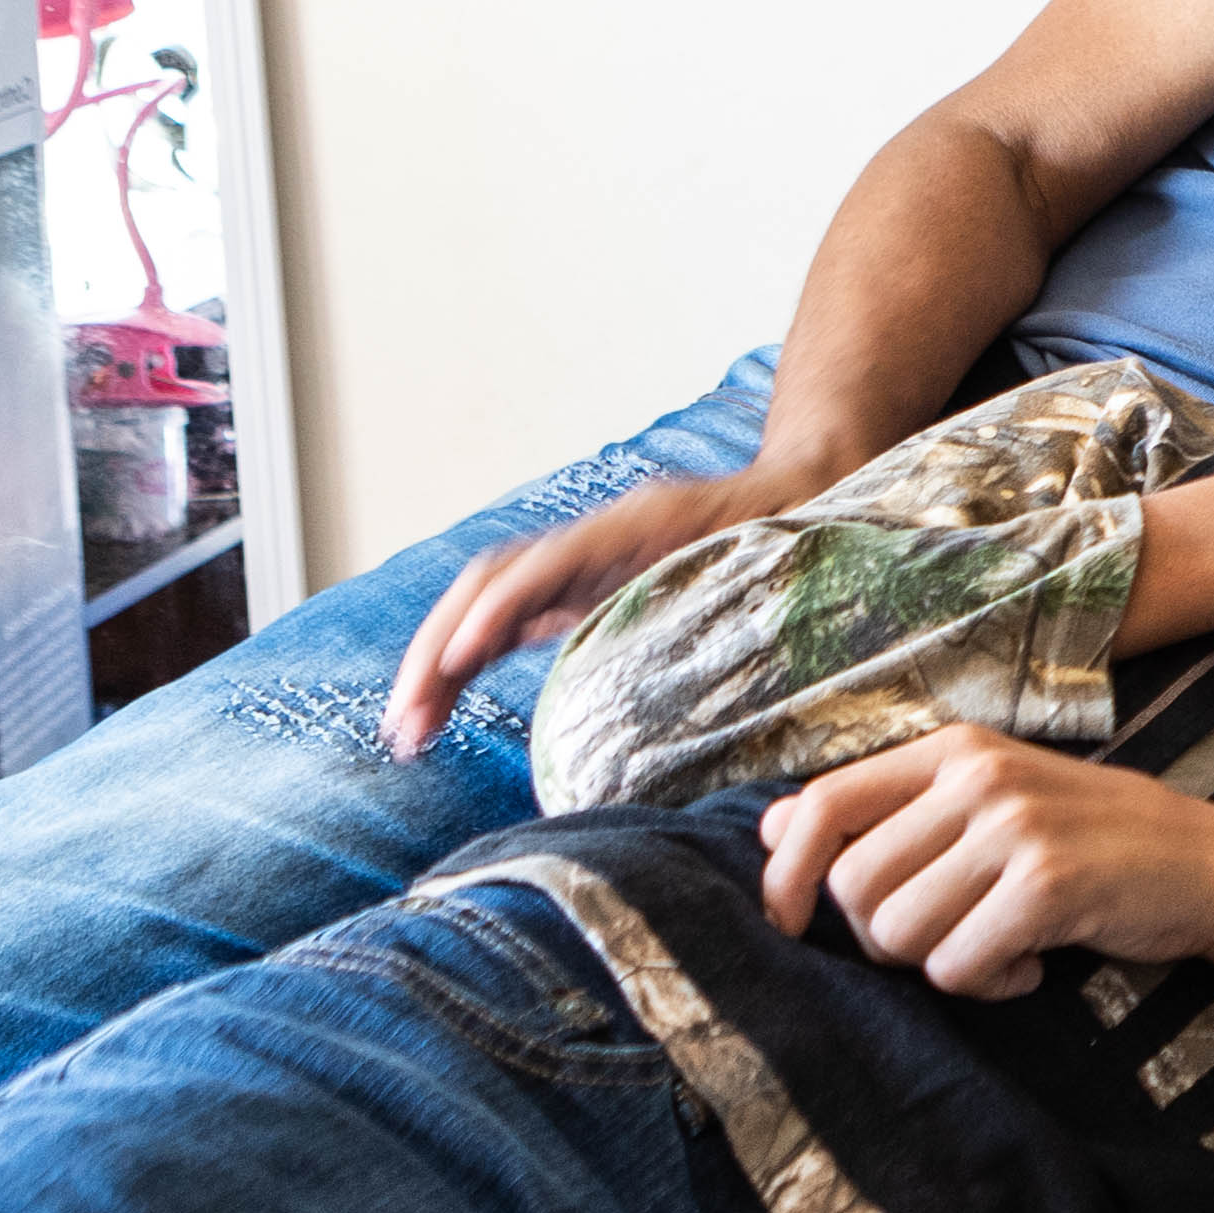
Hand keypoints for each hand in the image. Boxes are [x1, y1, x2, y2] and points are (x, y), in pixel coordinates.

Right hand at [393, 464, 793, 754]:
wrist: (808, 482)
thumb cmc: (799, 522)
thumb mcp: (775, 552)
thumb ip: (742, 587)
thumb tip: (726, 642)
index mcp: (639, 525)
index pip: (548, 562)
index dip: (504, 605)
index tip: (469, 652)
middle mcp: (595, 541)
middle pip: (491, 582)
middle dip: (439, 647)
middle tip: (406, 720)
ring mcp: (581, 565)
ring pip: (486, 604)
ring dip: (439, 662)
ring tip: (406, 730)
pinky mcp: (580, 591)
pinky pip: (507, 623)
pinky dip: (468, 663)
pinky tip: (440, 710)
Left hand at [758, 727, 1213, 996]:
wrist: (1204, 864)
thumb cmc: (1087, 840)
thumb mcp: (988, 801)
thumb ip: (889, 809)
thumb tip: (769, 827)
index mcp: (955, 748)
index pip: (822, 804)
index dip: (784, 874)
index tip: (788, 923)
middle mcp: (978, 776)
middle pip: (854, 889)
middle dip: (885, 938)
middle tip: (948, 935)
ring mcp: (1014, 826)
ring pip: (897, 933)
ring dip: (940, 962)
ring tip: (998, 943)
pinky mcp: (1047, 884)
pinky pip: (955, 967)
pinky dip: (988, 983)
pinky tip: (1032, 962)